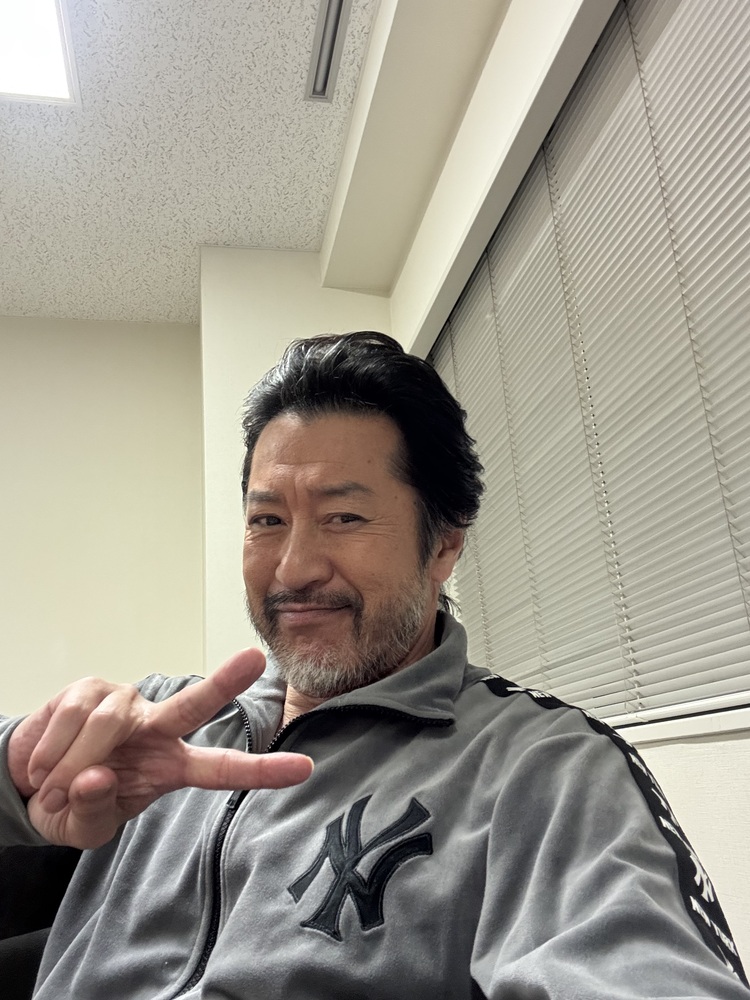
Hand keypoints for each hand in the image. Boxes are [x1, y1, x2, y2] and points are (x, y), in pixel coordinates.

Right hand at [7, 649, 312, 848]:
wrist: (31, 780)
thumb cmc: (74, 802)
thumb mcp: (84, 828)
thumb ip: (95, 810)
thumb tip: (97, 776)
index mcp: (171, 766)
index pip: (222, 769)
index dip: (263, 771)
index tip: (304, 769)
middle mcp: (157, 727)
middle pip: (194, 704)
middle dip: (224, 682)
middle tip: (254, 659)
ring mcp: (126, 704)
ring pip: (107, 725)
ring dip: (72, 765)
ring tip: (54, 787)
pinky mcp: (91, 688)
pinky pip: (74, 718)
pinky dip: (51, 751)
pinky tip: (43, 766)